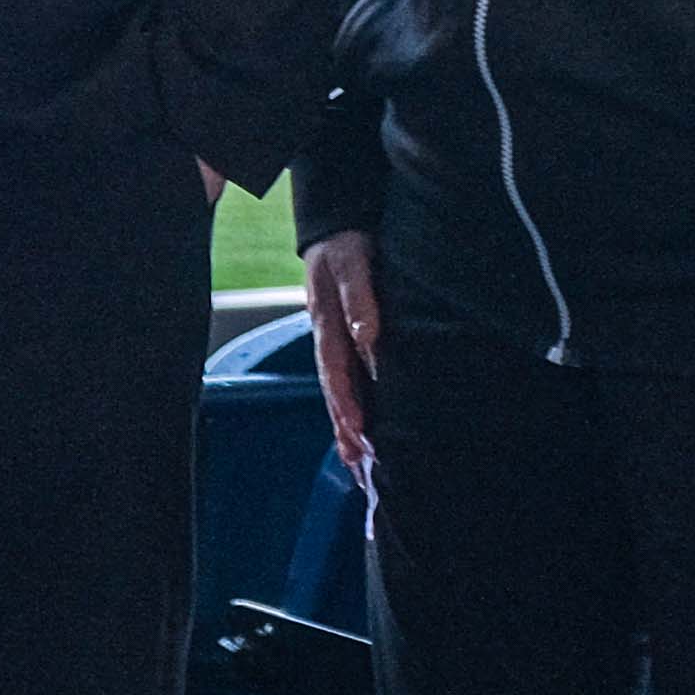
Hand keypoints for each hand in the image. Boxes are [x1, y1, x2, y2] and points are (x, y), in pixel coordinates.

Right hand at [298, 232, 381, 472]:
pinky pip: (348, 379)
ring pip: (340, 390)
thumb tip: (367, 337)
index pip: (336, 371)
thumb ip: (359, 299)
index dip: (346, 402)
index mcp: (327, 324)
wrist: (335, 230)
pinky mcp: (345, 341)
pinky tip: (360, 428)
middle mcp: (328, 339)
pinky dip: (352, 406)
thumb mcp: (352, 264)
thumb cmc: (346, 246)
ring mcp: (335, 342)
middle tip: (359, 464)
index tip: (359, 431)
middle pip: (334, 390)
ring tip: (357, 462)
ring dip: (347, 425)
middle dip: (345, 427)